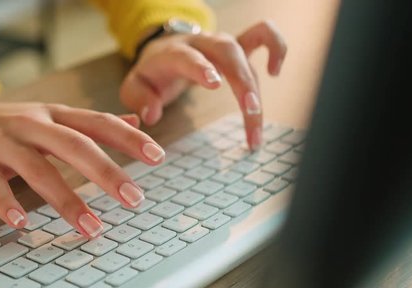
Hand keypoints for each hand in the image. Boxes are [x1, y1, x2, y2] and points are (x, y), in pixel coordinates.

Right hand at [0, 84, 165, 237]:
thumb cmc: (3, 125)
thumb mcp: (49, 117)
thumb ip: (90, 122)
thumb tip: (135, 123)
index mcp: (53, 115)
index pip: (98, 123)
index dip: (128, 139)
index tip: (158, 157)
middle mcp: (32, 125)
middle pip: (75, 145)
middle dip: (107, 172)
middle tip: (134, 199)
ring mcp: (2, 142)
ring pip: (39, 169)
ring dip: (66, 199)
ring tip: (90, 226)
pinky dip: (7, 204)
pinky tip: (22, 224)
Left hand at [120, 21, 286, 149]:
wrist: (162, 51)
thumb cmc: (152, 73)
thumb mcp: (135, 87)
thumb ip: (139, 99)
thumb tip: (151, 116)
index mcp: (173, 52)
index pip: (188, 56)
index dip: (202, 68)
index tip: (215, 84)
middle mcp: (201, 44)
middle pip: (228, 53)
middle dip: (242, 82)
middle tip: (250, 112)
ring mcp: (221, 43)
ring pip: (246, 57)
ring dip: (256, 90)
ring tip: (256, 126)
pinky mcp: (237, 46)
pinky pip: (262, 36)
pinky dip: (275, 48)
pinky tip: (275, 72)